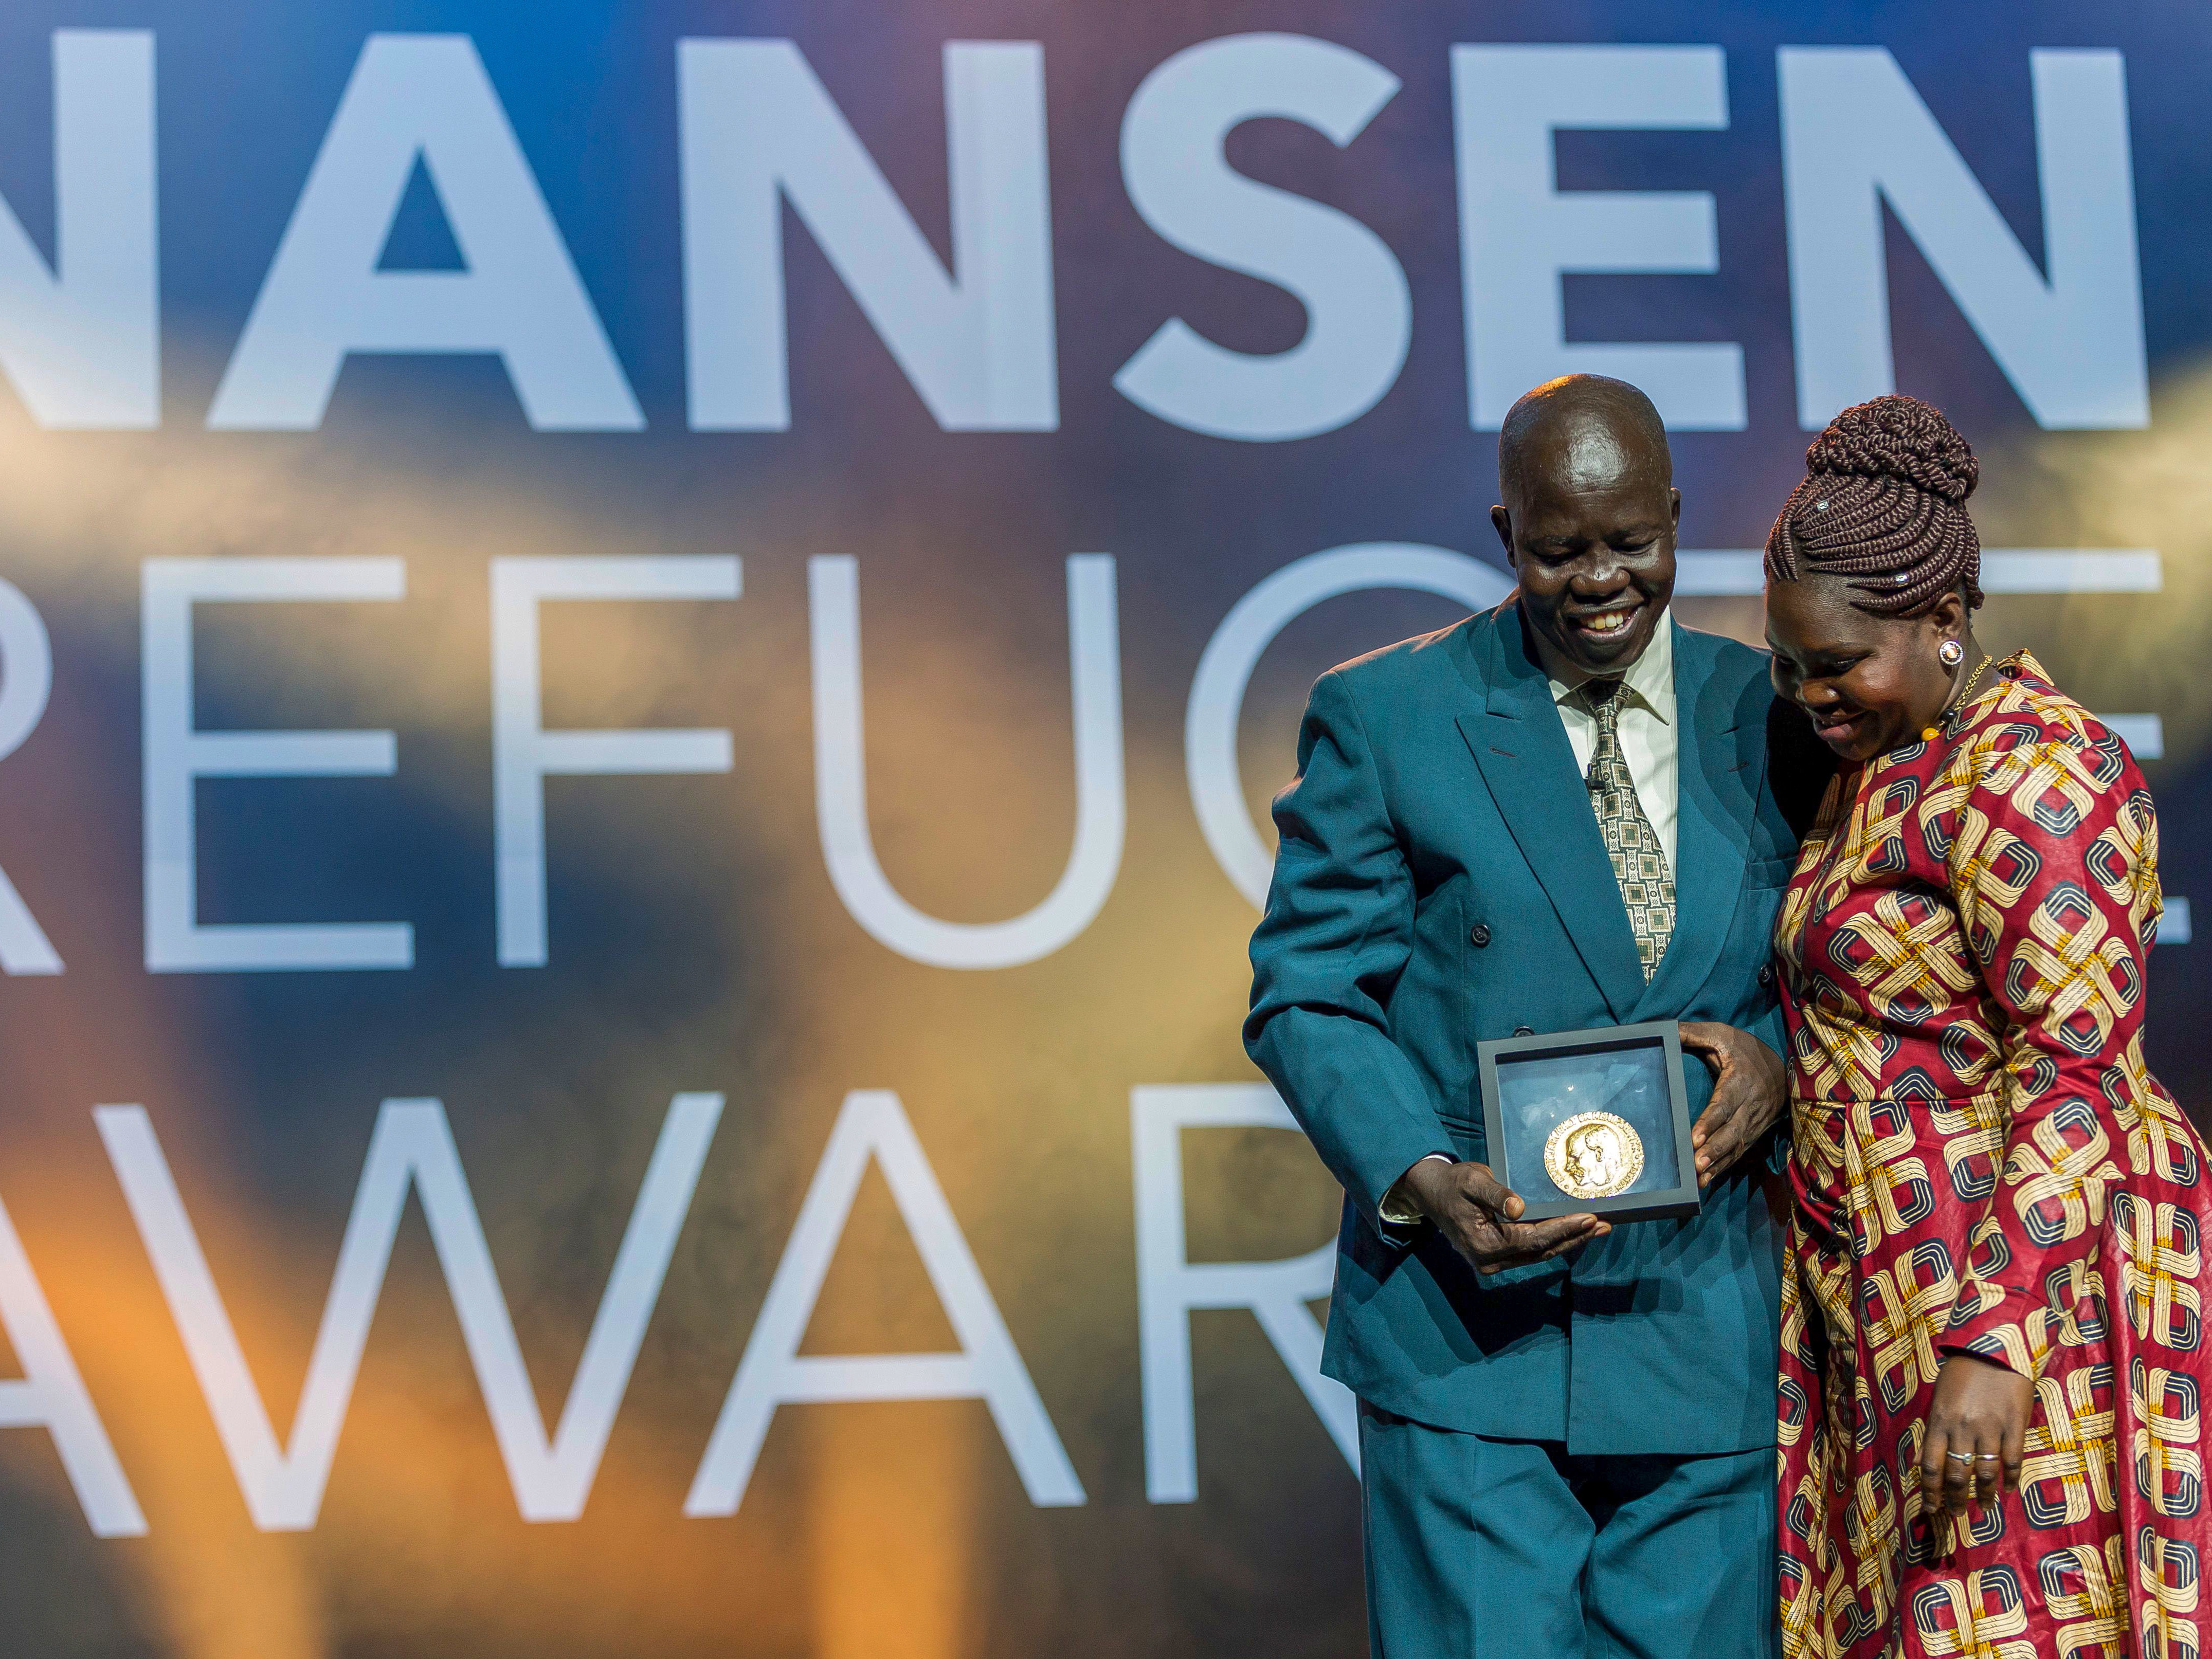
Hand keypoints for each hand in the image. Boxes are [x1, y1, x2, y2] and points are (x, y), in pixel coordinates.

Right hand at [1403, 1158, 1609, 1274]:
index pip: (1532, 1239)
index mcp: (1483, 1244)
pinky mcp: (1497, 1256)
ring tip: (1597, 1229)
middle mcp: (1490, 1261)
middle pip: (1541, 1251)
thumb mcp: (1472, 1180)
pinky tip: (1572, 1232)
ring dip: (1568, 1241)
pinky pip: (1531, 1251)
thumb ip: (1495, 1194)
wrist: (1429, 1192)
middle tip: (1604, 1225)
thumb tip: (1518, 1208)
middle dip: (1574, 1237)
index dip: (1562, 1228)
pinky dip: (1553, 1240)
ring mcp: (1494, 1262)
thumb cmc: (1451, 1183)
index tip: (1589, 1218)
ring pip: (1539, 1253)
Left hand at [1681, 1021, 1785, 1186]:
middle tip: (1696, 1164)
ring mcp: (1754, 1122)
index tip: (1694, 1137)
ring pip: (1737, 1145)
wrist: (1785, 1067)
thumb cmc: (1747, 1049)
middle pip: (1733, 1131)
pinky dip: (1724, 1166)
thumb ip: (1694, 1033)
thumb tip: (1666, 1029)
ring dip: (1719, 1163)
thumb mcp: (1722, 1034)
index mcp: (1740, 1081)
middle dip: (1715, 1150)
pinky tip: (1706, 1179)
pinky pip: (1739, 1151)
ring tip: (1699, 1178)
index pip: (1723, 1105)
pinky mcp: (1754, 1131)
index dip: (1709, 1122)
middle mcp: (1750, 1105)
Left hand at [1920, 1353, 2032, 1519]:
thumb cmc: (1961, 1374)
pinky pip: (2013, 1460)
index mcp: (1939, 1421)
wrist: (1993, 1349)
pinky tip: (2007, 1489)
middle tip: (1956, 1514)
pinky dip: (2010, 1478)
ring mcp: (1990, 1427)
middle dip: (1955, 1499)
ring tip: (1984, 1507)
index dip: (1930, 1491)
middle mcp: (1962, 1428)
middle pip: (1957, 1475)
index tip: (1931, 1509)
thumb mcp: (1939, 1399)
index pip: (1931, 1465)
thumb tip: (1923, 1463)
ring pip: (1986, 1472)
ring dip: (1985, 1495)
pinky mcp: (2015, 1425)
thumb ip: (1933, 1431)